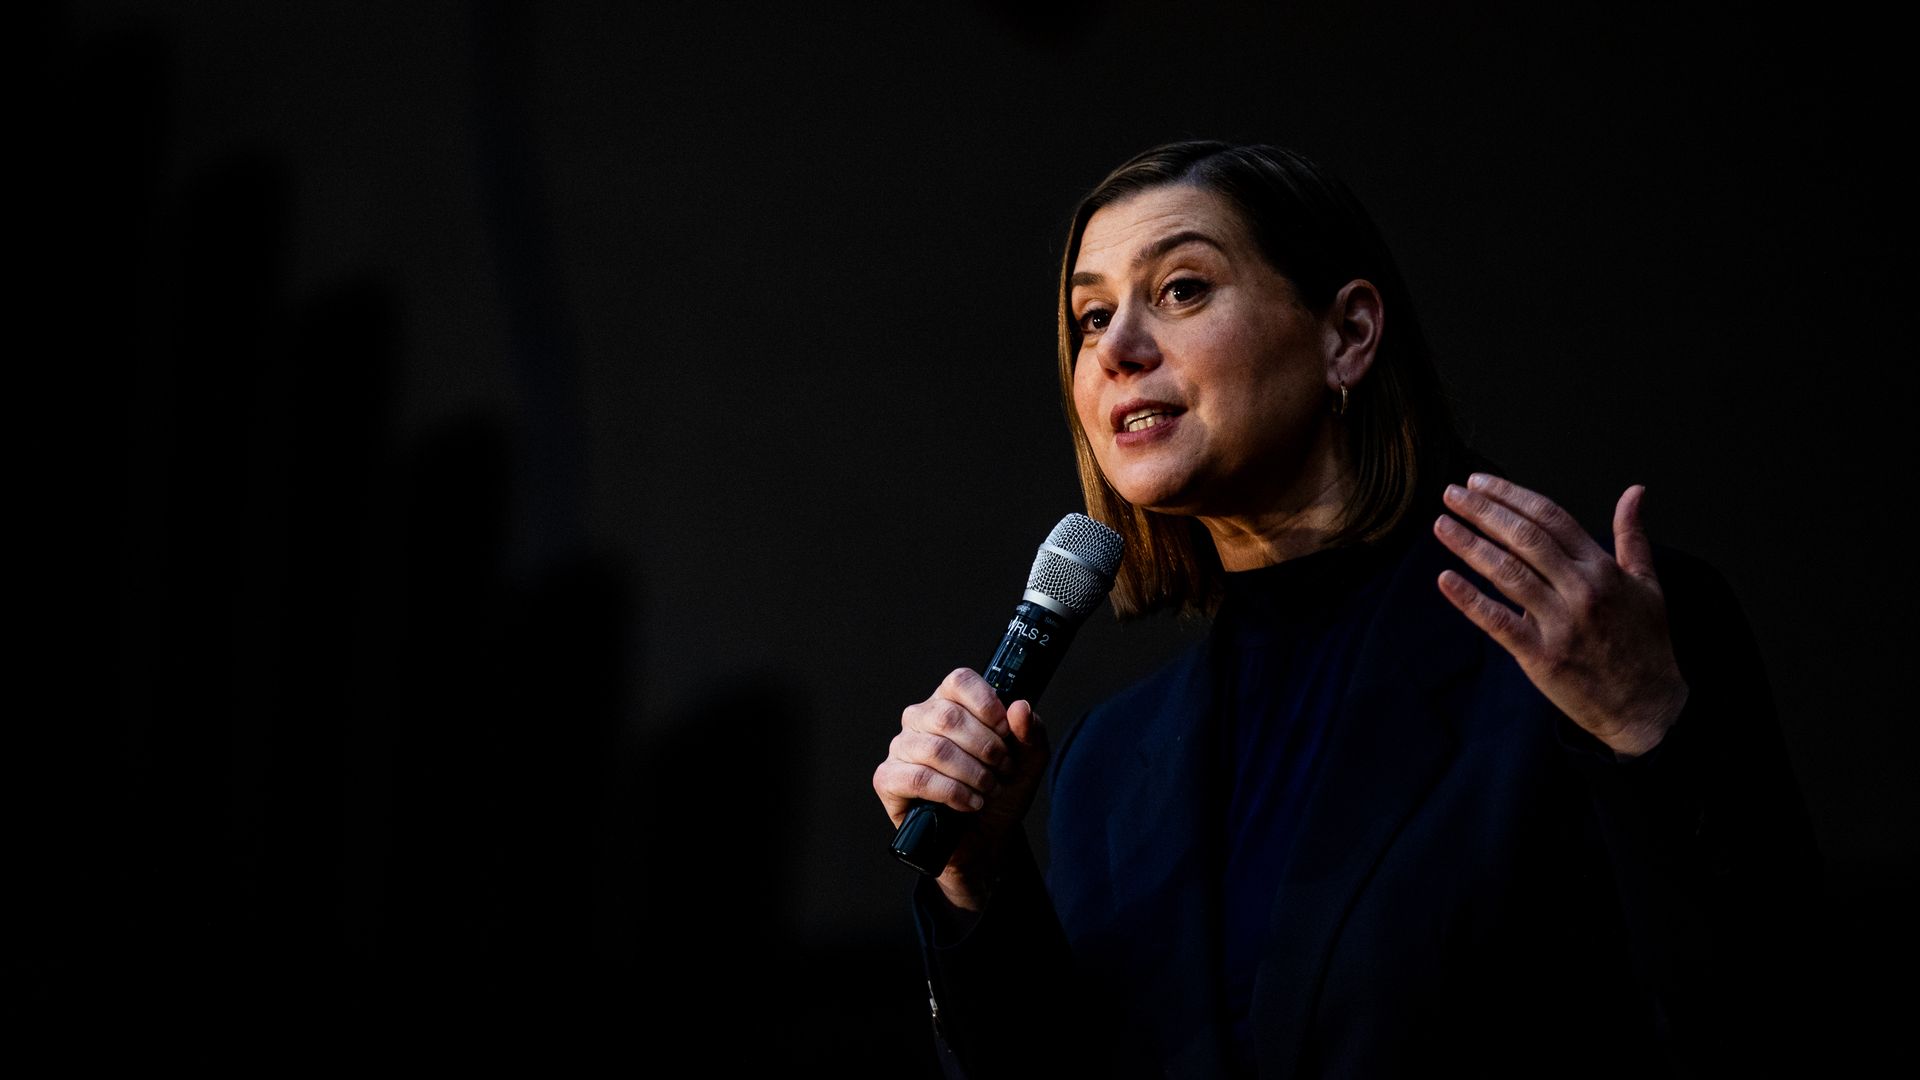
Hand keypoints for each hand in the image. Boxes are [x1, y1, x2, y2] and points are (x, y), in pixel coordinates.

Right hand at [873, 668, 1050, 910]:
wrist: (985, 839)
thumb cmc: (1000, 793)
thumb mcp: (1029, 762)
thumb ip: (1031, 732)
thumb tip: (1020, 707)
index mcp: (950, 703)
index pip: (959, 681)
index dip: (986, 703)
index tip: (1006, 729)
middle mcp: (920, 720)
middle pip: (947, 715)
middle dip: (985, 747)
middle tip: (1002, 769)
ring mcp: (901, 748)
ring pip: (935, 749)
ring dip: (972, 774)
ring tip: (988, 789)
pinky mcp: (888, 779)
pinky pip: (918, 779)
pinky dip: (952, 793)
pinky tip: (969, 803)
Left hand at [1433, 474, 1688, 758]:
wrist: (1647, 706)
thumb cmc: (1645, 643)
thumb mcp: (1648, 584)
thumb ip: (1632, 535)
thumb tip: (1634, 491)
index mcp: (1602, 568)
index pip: (1550, 518)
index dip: (1511, 496)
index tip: (1479, 483)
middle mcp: (1581, 589)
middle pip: (1525, 538)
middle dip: (1484, 511)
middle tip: (1451, 493)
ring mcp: (1560, 623)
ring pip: (1507, 573)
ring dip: (1470, 545)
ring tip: (1441, 524)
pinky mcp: (1542, 656)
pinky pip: (1498, 622)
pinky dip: (1470, 600)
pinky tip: (1445, 579)